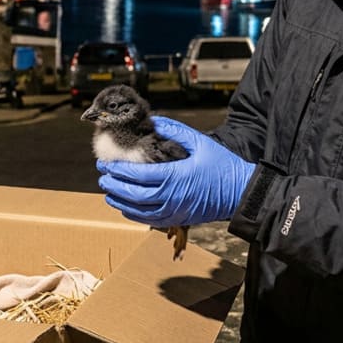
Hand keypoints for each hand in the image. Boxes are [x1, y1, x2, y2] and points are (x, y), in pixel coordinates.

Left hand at [97, 117, 254, 227]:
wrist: (240, 193)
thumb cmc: (221, 165)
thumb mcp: (198, 141)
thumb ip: (173, 131)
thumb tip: (152, 122)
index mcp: (175, 176)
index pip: (137, 175)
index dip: (118, 170)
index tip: (105, 163)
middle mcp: (171, 198)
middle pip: (132, 195)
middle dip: (113, 185)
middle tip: (102, 176)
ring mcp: (173, 212)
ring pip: (137, 211)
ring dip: (119, 201)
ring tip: (108, 191)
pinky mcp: (177, 220)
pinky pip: (148, 220)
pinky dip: (133, 214)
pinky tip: (125, 206)